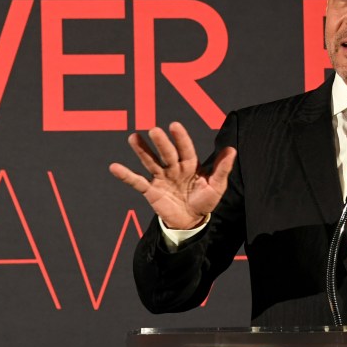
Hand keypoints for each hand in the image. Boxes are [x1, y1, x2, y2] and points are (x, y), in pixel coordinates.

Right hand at [108, 122, 236, 229]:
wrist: (191, 220)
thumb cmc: (205, 200)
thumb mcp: (217, 186)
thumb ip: (222, 168)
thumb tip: (231, 149)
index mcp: (190, 164)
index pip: (185, 149)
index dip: (181, 138)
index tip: (174, 125)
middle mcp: (174, 168)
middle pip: (167, 153)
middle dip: (161, 143)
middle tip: (154, 130)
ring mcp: (161, 177)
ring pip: (150, 162)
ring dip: (142, 151)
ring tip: (133, 137)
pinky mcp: (151, 190)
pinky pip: (137, 182)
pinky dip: (126, 175)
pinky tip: (114, 167)